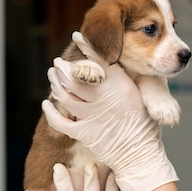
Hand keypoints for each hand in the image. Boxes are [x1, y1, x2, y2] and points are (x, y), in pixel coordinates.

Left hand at [42, 35, 177, 190]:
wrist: (141, 154)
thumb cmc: (144, 125)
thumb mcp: (142, 95)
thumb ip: (125, 80)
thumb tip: (111, 64)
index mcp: (121, 86)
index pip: (100, 61)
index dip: (86, 47)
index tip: (76, 37)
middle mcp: (105, 98)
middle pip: (75, 77)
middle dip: (63, 67)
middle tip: (57, 62)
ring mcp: (92, 115)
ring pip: (64, 95)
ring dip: (55, 84)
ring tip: (52, 76)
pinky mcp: (84, 133)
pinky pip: (60, 120)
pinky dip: (50, 111)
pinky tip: (47, 103)